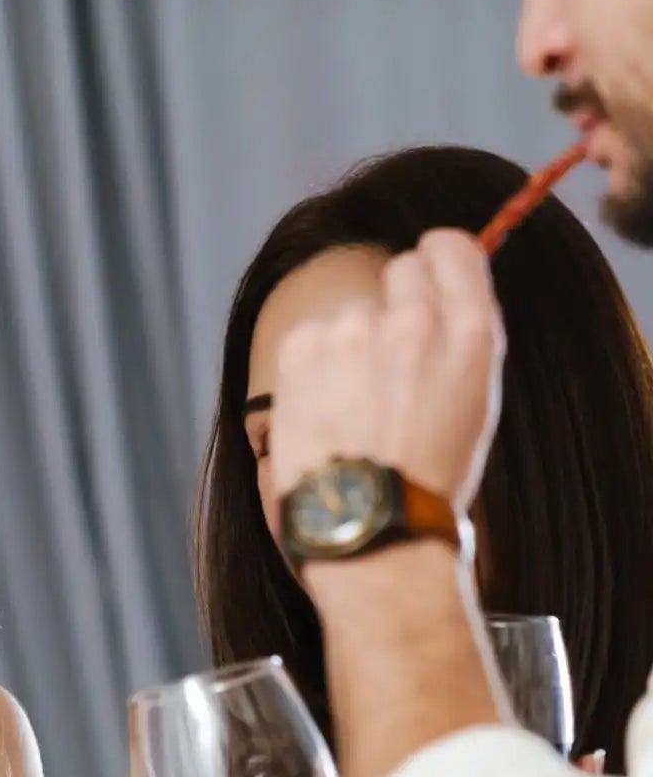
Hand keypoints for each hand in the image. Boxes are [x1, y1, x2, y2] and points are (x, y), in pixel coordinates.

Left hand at [267, 228, 503, 518]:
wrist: (367, 529)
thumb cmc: (425, 481)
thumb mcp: (474, 401)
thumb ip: (458, 338)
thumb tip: (435, 298)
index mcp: (472, 331)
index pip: (450, 247)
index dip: (433, 265)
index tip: (423, 286)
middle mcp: (415, 319)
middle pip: (399, 270)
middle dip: (391, 308)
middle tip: (383, 369)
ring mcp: (355, 331)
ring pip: (349, 311)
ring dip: (347, 346)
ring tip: (350, 409)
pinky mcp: (302, 349)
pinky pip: (309, 335)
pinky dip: (310, 366)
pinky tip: (321, 412)